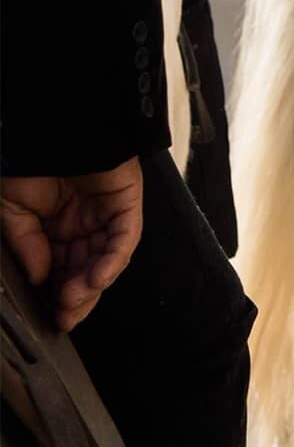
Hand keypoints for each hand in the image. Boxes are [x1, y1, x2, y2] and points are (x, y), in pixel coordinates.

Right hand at [1, 158, 143, 331]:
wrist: (54, 128)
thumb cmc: (32, 162)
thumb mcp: (13, 209)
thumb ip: (26, 244)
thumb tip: (39, 277)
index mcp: (58, 229)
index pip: (63, 270)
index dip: (57, 295)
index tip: (50, 318)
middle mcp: (85, 225)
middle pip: (87, 269)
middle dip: (76, 298)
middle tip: (64, 319)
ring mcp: (108, 215)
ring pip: (106, 259)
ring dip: (91, 284)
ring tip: (73, 301)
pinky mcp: (127, 204)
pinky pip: (125, 238)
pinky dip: (112, 261)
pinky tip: (96, 279)